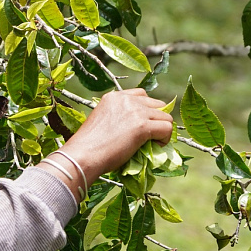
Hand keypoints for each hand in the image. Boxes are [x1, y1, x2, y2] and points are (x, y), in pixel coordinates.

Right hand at [58, 89, 174, 182]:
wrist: (83, 155)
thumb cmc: (88, 146)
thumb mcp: (102, 121)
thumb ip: (118, 117)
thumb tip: (136, 128)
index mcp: (114, 97)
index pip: (141, 95)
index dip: (147, 110)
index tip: (142, 125)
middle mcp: (126, 99)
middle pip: (157, 104)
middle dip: (156, 119)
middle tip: (150, 135)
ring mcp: (136, 111)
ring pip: (166, 116)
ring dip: (162, 130)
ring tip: (152, 143)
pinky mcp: (142, 125)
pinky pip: (167, 128)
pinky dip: (165, 139)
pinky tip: (155, 147)